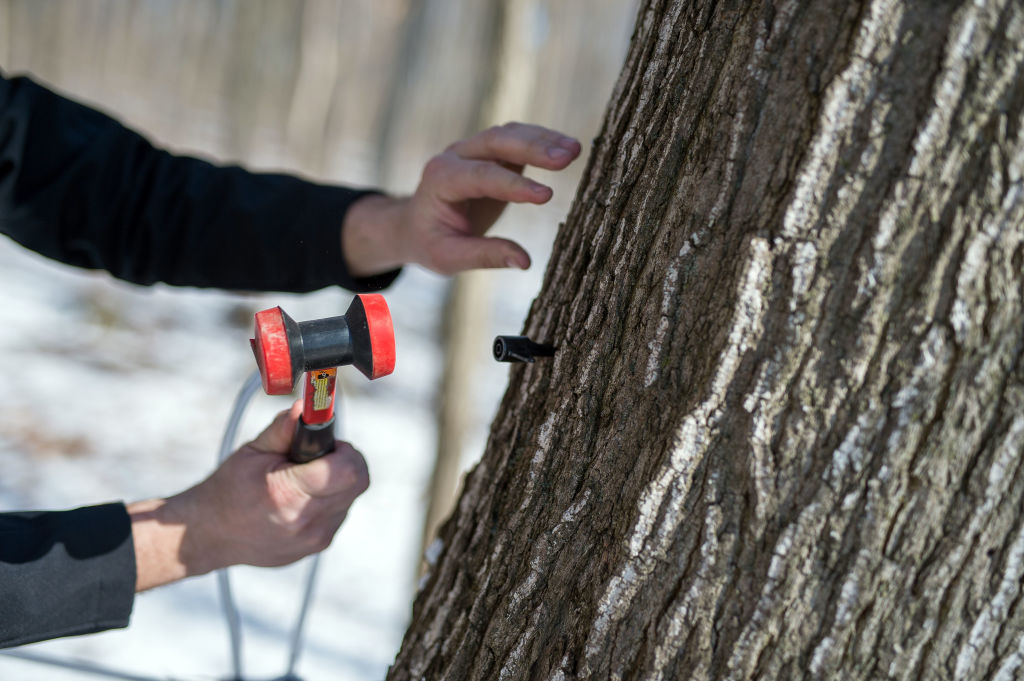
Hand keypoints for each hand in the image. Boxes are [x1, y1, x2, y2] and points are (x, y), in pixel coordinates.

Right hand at [128, 402, 368, 590]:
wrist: (210, 536)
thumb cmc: (228, 491)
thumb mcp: (252, 451)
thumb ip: (283, 429)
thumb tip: (306, 408)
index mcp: (289, 494)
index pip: (348, 470)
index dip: (345, 450)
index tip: (329, 443)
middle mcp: (307, 521)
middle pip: (357, 482)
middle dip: (345, 461)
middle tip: (317, 457)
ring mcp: (314, 538)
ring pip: (350, 497)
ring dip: (336, 482)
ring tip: (303, 479)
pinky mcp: (318, 546)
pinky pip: (339, 513)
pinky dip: (329, 500)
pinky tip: (302, 497)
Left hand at [342, 122, 581, 276]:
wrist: (415, 224)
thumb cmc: (430, 242)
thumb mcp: (448, 257)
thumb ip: (485, 256)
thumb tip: (525, 261)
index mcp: (441, 179)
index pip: (481, 177)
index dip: (514, 185)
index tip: (546, 196)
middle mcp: (456, 156)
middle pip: (497, 141)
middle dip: (533, 147)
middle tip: (568, 156)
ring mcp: (474, 150)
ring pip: (510, 134)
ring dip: (543, 139)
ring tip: (575, 150)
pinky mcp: (491, 152)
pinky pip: (517, 138)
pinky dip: (542, 140)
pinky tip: (567, 149)